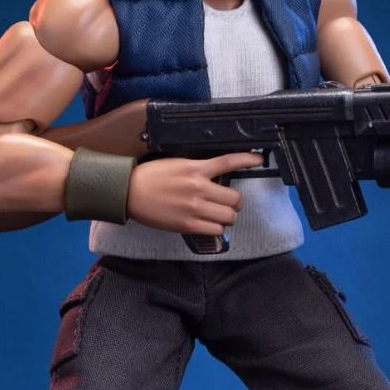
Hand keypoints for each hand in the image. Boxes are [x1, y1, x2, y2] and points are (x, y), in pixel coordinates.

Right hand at [127, 152, 262, 234]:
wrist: (129, 192)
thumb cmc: (150, 176)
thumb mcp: (177, 164)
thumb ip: (198, 169)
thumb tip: (214, 175)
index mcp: (196, 169)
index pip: (229, 162)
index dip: (248, 160)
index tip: (259, 160)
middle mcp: (199, 188)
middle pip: (236, 199)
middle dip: (235, 202)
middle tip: (228, 203)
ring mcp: (195, 208)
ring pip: (229, 217)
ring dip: (227, 217)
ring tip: (218, 215)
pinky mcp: (188, 224)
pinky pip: (215, 230)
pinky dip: (216, 228)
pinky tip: (209, 224)